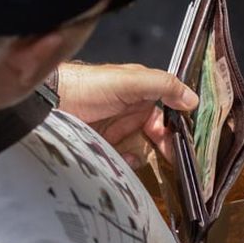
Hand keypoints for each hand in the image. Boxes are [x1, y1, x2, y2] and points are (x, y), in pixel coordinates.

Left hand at [56, 62, 198, 167]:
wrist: (49, 101)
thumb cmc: (91, 85)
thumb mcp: (132, 80)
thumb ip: (165, 86)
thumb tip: (194, 100)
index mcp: (142, 93)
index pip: (168, 114)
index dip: (177, 128)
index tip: (185, 144)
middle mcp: (131, 112)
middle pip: (157, 135)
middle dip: (164, 147)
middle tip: (173, 160)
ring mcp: (116, 130)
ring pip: (141, 149)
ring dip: (144, 155)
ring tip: (138, 156)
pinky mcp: (102, 146)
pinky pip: (122, 159)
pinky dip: (126, 162)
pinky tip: (123, 158)